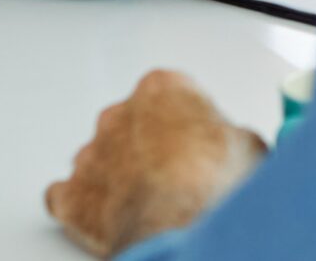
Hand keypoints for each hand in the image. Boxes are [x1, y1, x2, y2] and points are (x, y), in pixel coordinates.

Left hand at [46, 69, 266, 257]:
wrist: (178, 226)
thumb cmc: (210, 183)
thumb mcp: (248, 146)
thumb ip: (231, 138)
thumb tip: (239, 151)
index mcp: (162, 88)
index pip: (171, 92)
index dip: (187, 119)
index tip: (200, 139)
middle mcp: (119, 114)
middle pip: (130, 121)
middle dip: (148, 143)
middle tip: (176, 172)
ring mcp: (91, 154)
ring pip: (99, 156)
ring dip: (116, 173)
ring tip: (146, 199)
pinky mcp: (71, 196)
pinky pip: (68, 195)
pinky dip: (83, 204)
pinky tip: (104, 215)